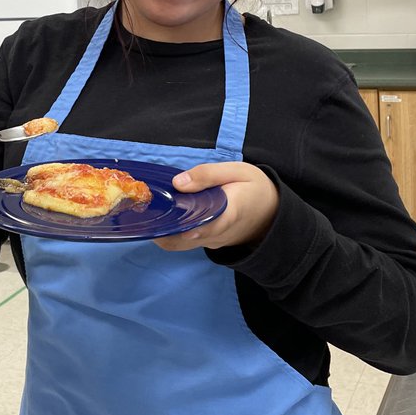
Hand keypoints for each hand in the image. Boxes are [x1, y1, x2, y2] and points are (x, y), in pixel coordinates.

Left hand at [153, 162, 278, 252]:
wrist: (272, 214)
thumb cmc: (254, 189)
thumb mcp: (238, 171)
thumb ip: (208, 175)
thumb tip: (177, 182)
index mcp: (230, 212)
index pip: (206, 224)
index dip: (184, 225)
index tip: (165, 221)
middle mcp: (217, 233)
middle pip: (182, 239)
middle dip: (160, 227)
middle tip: (142, 208)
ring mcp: (211, 241)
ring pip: (179, 242)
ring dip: (162, 229)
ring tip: (148, 208)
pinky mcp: (207, 242)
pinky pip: (185, 240)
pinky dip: (171, 229)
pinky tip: (162, 212)